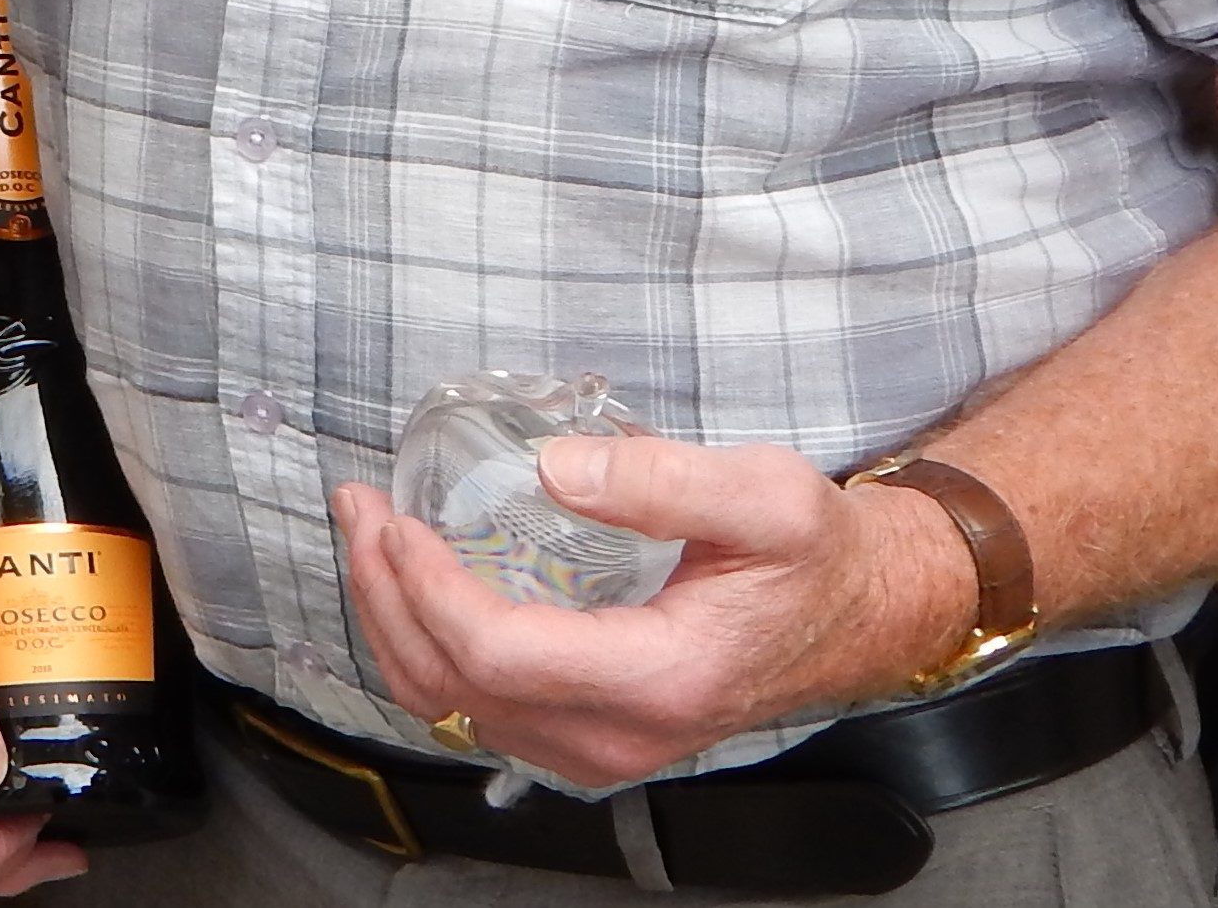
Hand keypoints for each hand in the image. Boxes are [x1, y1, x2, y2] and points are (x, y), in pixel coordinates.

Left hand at [331, 440, 973, 790]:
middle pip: (455, 688)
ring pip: (454, 709)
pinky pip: (478, 710)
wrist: (859, 615)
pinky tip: (413, 584)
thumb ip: (661, 479)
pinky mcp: (588, 737)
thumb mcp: (764, 496)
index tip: (394, 519)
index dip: (427, 588)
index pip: (496, 655)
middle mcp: (621, 734)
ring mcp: (600, 747)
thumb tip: (554, 470)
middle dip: (384, 595)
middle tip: (358, 509)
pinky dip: (427, 648)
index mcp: (659, 678)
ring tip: (369, 536)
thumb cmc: (814, 555)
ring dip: (393, 622)